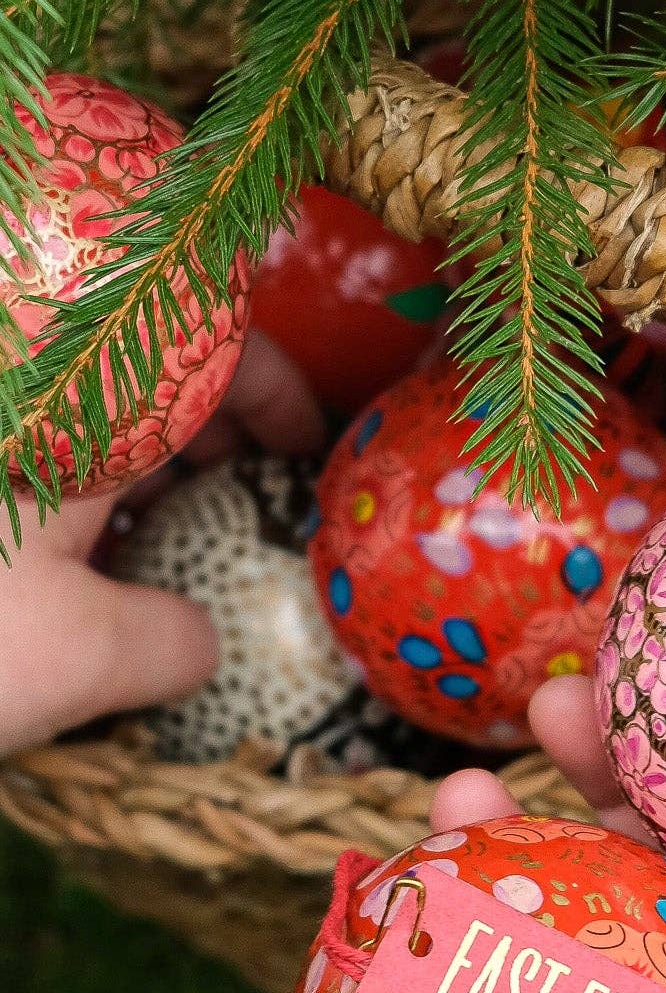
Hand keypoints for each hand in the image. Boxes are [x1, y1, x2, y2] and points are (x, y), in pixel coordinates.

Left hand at [0, 330, 323, 755]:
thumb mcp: (77, 659)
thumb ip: (173, 641)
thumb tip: (201, 641)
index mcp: (72, 393)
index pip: (201, 333)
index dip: (273, 382)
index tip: (308, 448)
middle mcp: (22, 384)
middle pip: (137, 362)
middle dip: (209, 422)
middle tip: (249, 498)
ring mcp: (1, 429)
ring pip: (75, 413)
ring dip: (135, 465)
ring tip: (171, 546)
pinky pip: (30, 455)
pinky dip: (66, 495)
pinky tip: (82, 570)